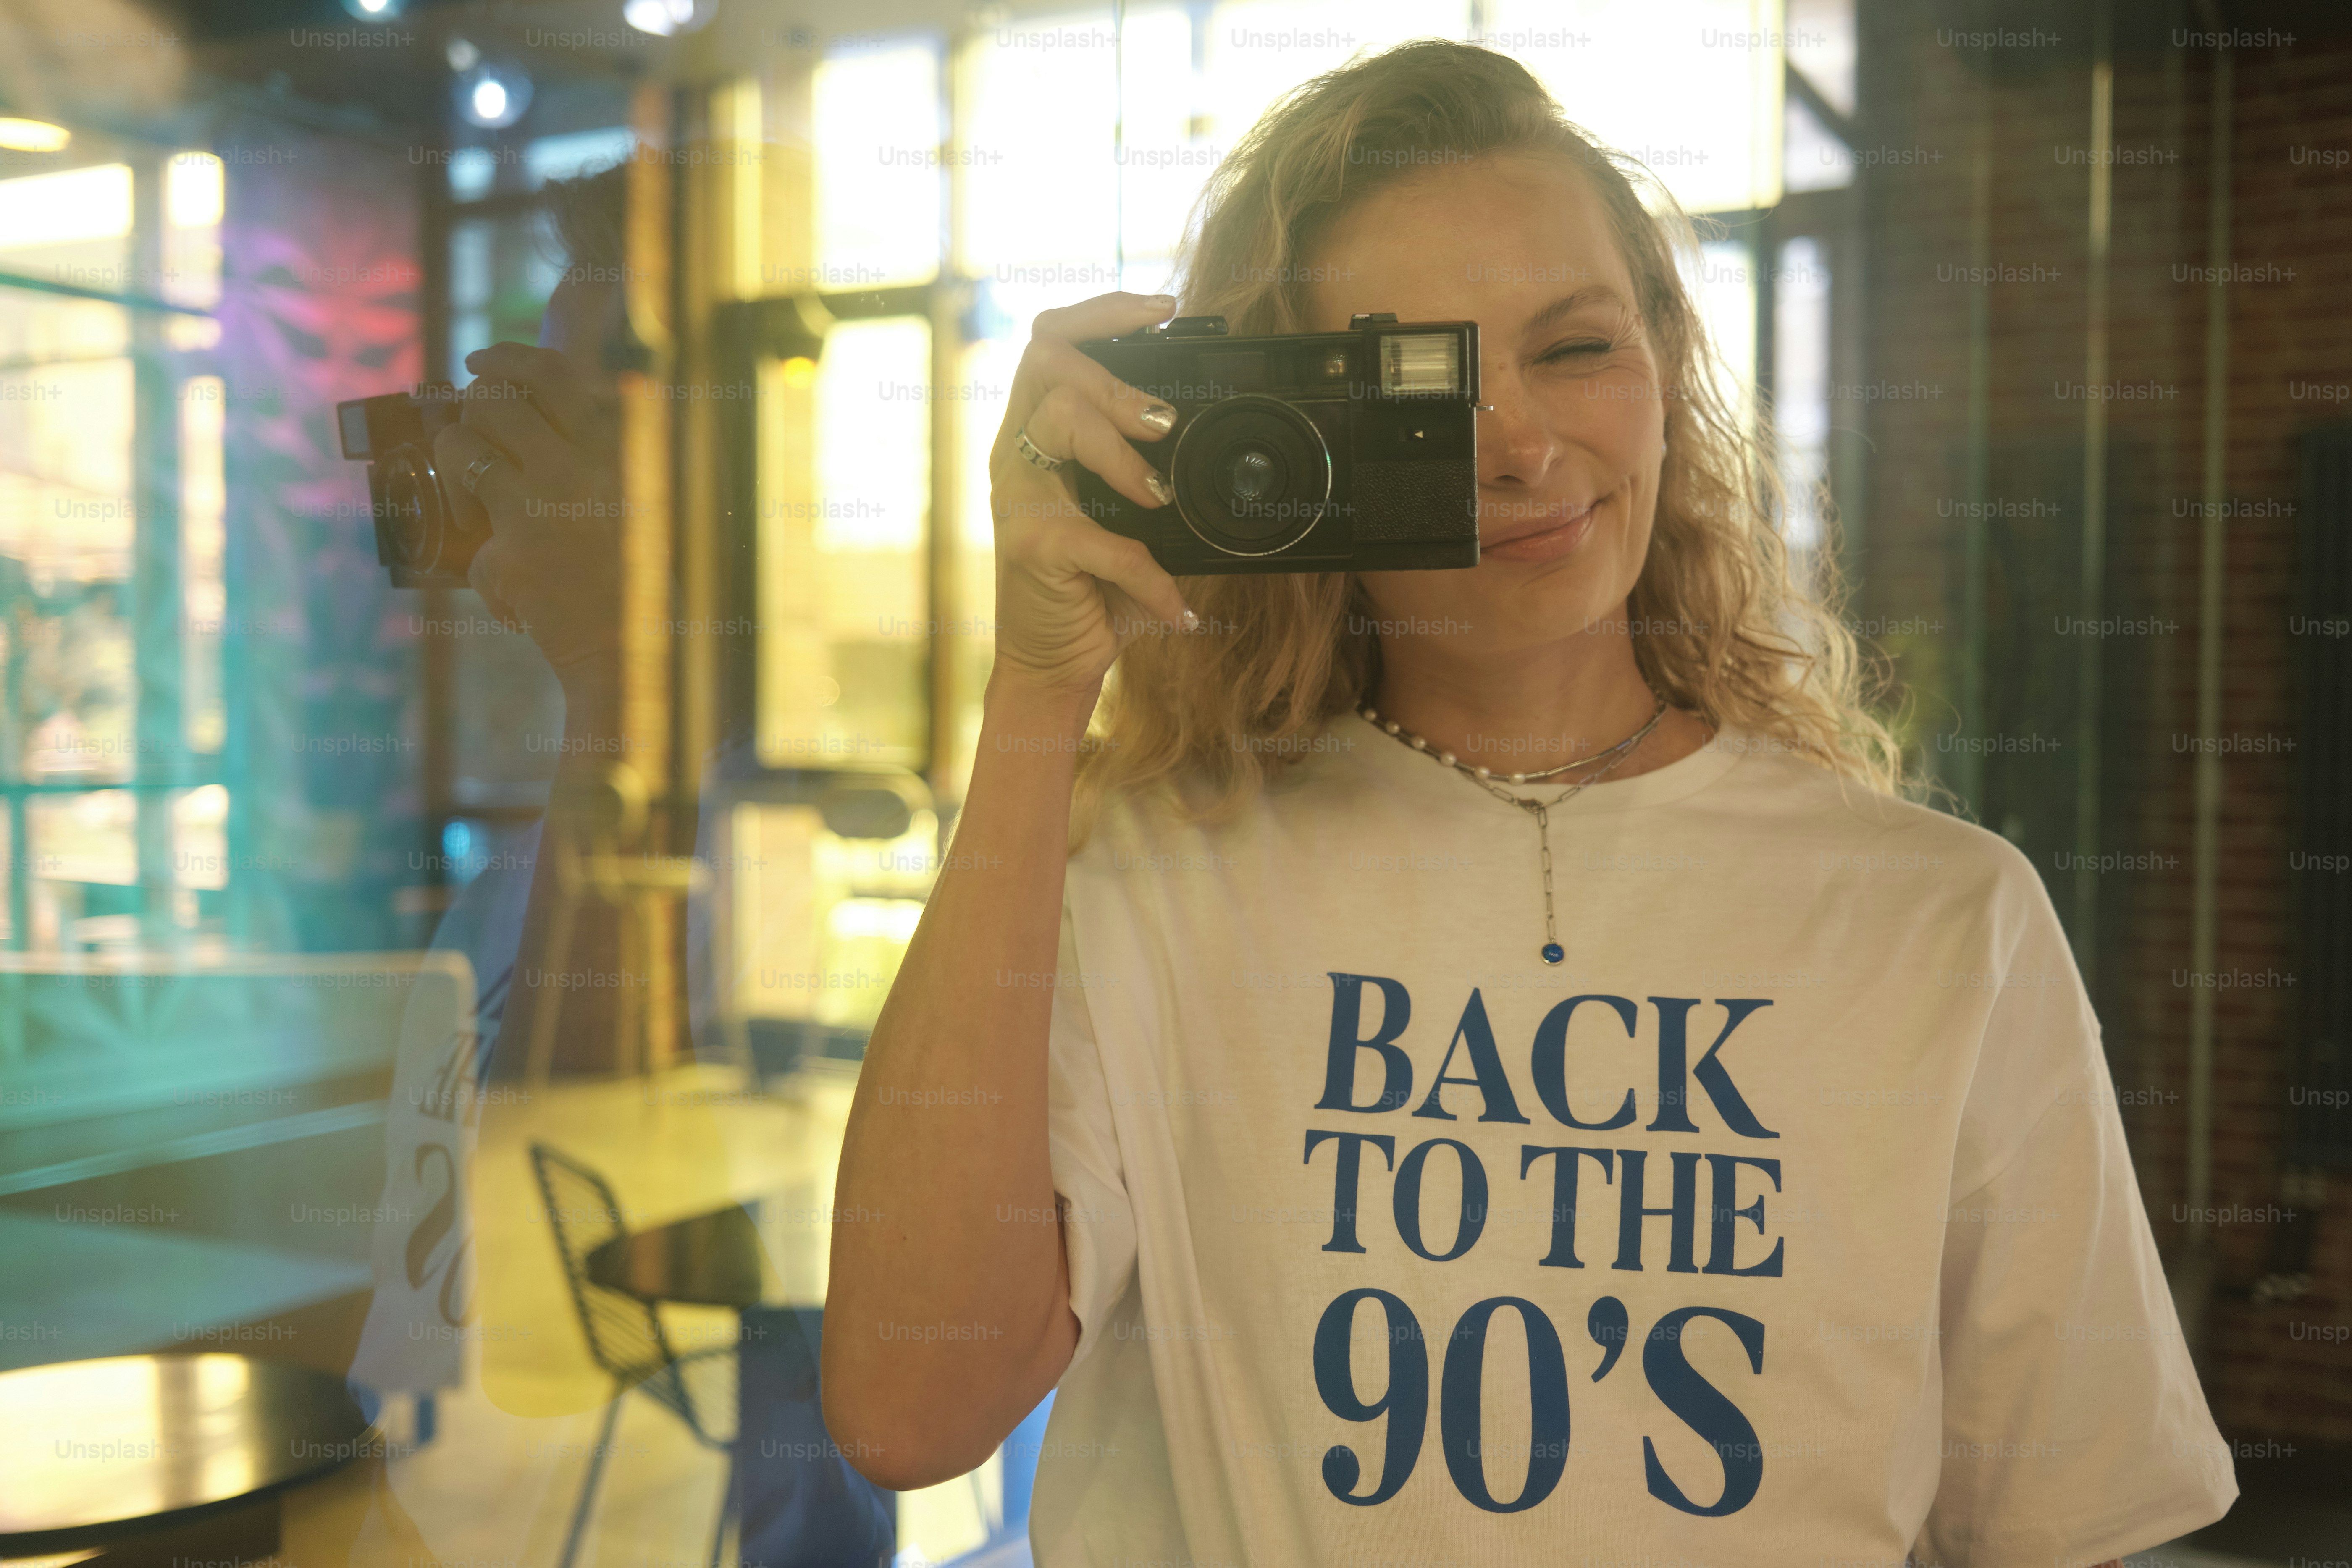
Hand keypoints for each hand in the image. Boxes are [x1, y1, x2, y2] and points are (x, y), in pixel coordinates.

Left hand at [431, 343, 624, 683]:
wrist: (636, 654)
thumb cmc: (640, 580)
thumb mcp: (639, 501)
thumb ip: (601, 460)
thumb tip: (538, 420)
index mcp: (617, 449)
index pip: (552, 373)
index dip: (508, 358)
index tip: (482, 362)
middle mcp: (580, 467)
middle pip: (495, 400)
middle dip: (471, 410)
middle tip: (472, 436)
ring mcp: (542, 507)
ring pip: (459, 446)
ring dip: (454, 468)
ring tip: (471, 505)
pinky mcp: (510, 553)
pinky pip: (467, 540)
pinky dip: (485, 569)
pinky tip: (516, 597)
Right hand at [988, 292, 1194, 700]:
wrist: (1056, 663)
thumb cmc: (1094, 587)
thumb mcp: (1128, 518)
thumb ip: (1151, 473)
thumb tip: (1214, 440)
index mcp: (1036, 435)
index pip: (1050, 342)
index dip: (1102, 313)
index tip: (1162, 310)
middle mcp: (1017, 454)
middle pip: (1049, 362)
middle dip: (1116, 380)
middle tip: (1163, 423)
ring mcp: (1017, 496)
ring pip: (1061, 419)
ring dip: (1123, 453)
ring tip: (1158, 497)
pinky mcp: (1029, 546)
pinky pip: (1100, 539)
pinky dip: (1150, 576)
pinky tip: (1175, 606)